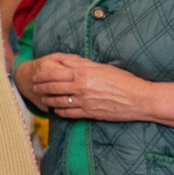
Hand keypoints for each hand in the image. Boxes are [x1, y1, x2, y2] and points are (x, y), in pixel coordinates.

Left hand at [23, 53, 155, 122]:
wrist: (139, 98)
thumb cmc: (124, 80)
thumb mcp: (102, 67)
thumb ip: (82, 64)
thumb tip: (66, 61)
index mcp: (83, 73)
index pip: (55, 73)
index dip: (42, 75)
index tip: (36, 75)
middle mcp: (80, 87)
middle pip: (53, 87)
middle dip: (41, 87)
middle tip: (34, 87)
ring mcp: (84, 101)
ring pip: (58, 101)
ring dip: (48, 100)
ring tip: (42, 99)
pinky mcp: (89, 113)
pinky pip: (69, 113)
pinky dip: (60, 111)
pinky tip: (56, 110)